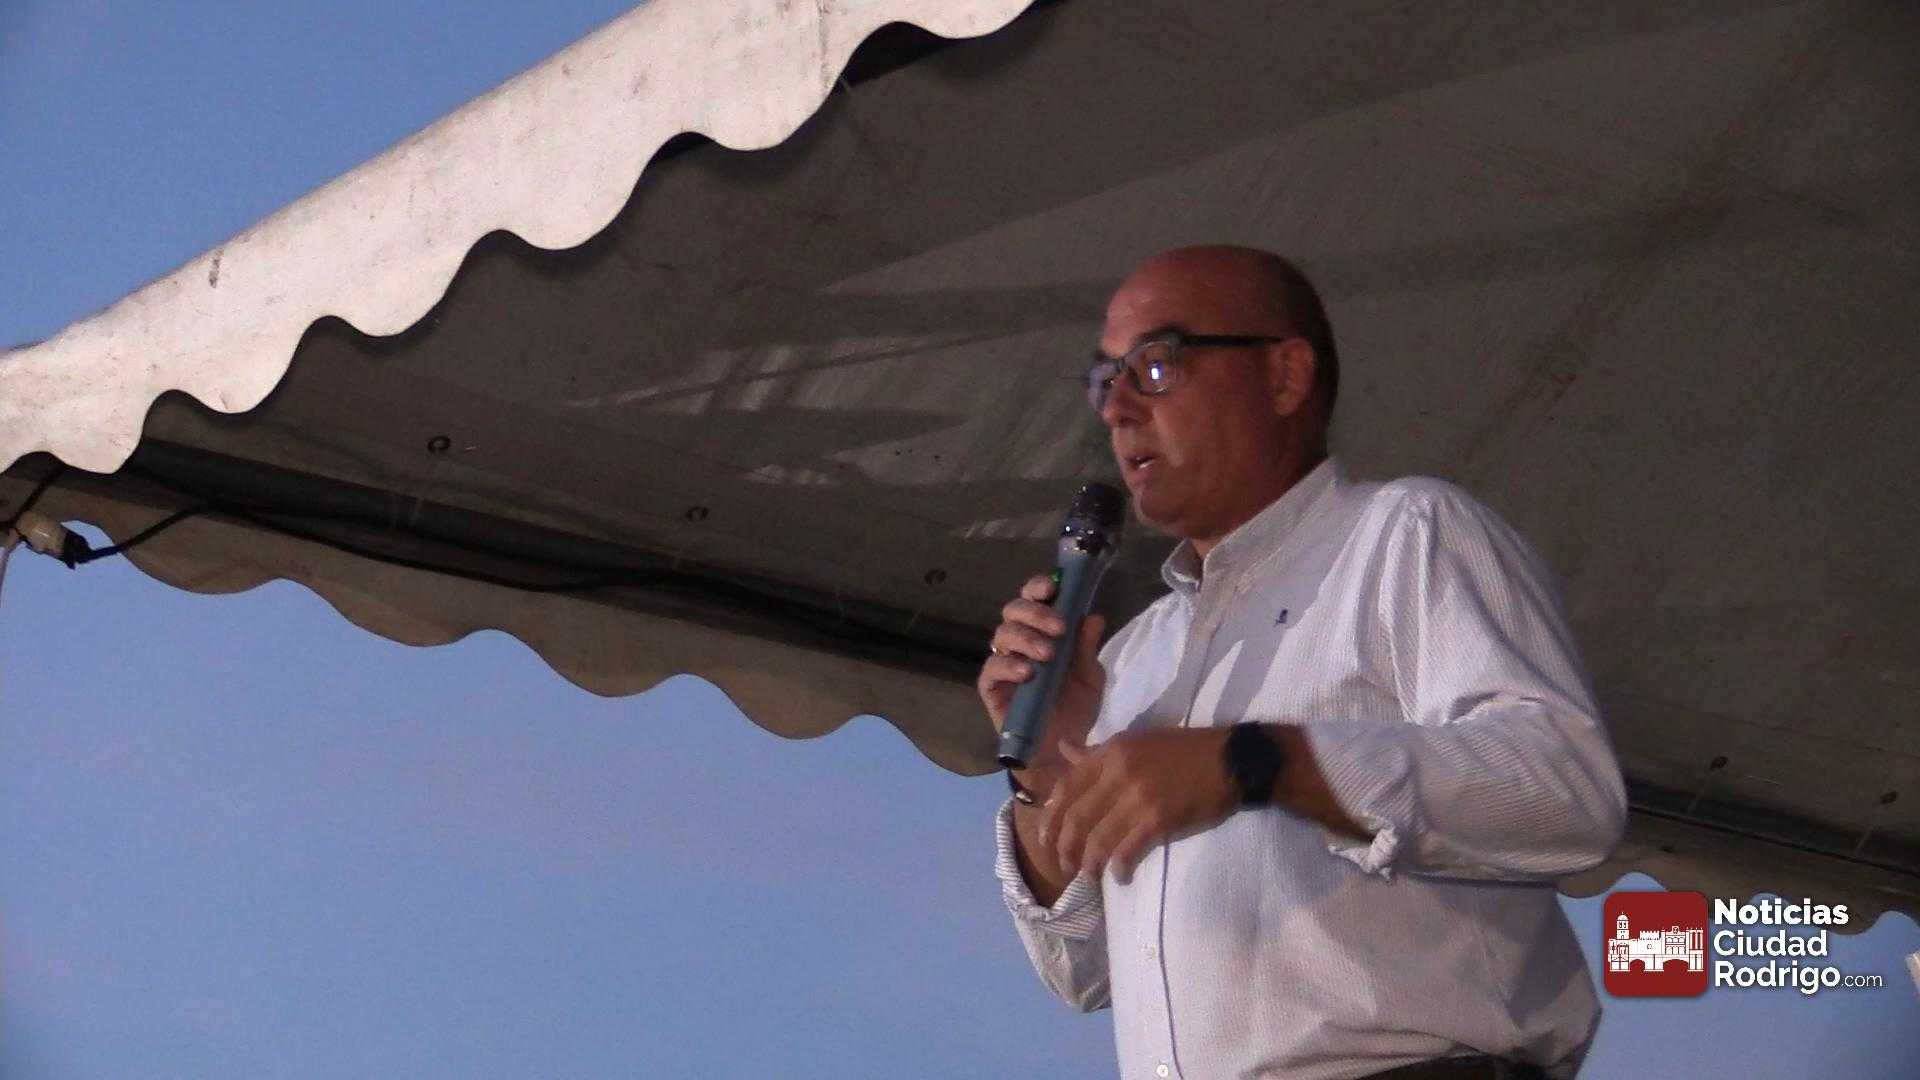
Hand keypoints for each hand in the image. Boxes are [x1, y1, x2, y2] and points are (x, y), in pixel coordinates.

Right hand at [977, 572, 1107, 784]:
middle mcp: (1019, 641)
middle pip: (1014, 610)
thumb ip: (1087, 648)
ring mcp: (1003, 662)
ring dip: (1027, 638)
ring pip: (1002, 634)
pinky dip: (1009, 665)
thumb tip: (1093, 616)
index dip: (1039, 587)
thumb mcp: (1089, 678)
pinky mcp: (991, 687)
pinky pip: (992, 667)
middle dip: (1036, 613)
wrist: (1062, 751)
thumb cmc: (1075, 709)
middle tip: (1058, 628)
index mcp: (1042, 632)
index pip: (1033, 599)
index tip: (1054, 586)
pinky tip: (1027, 673)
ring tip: (1047, 655)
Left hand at [1038, 728, 1239, 884]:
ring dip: (1089, 864)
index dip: (1051, 817)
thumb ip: (1097, 752)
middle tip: (1065, 866)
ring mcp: (1138, 798)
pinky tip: (1120, 876)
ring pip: (1098, 839)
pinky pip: (1127, 851)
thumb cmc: (1183, 751)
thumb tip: (1064, 749)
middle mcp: (1118, 773)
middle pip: (1076, 818)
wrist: (1232, 760)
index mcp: (1111, 752)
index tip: (1046, 838)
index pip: (1067, 786)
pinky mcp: (1159, 820)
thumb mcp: (1135, 741)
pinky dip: (1118, 868)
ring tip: (1090, 876)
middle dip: (1065, 847)